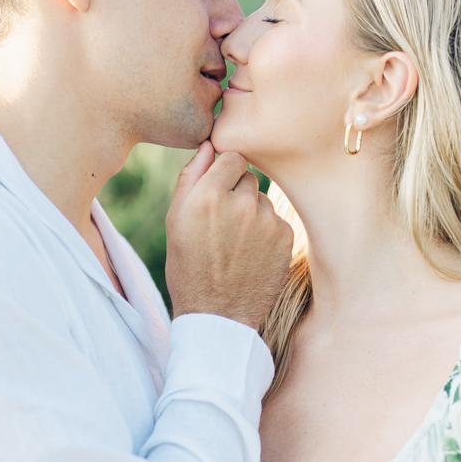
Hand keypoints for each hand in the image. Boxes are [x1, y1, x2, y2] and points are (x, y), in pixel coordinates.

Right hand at [165, 141, 293, 328]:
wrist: (218, 316)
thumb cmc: (189, 268)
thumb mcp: (175, 222)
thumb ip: (190, 177)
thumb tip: (208, 145)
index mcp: (208, 195)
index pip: (231, 156)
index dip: (224, 172)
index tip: (218, 191)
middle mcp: (240, 203)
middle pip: (248, 177)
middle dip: (236, 193)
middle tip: (223, 224)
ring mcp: (266, 220)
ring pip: (261, 200)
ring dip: (251, 213)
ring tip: (235, 244)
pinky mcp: (285, 237)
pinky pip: (275, 221)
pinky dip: (266, 233)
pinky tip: (251, 254)